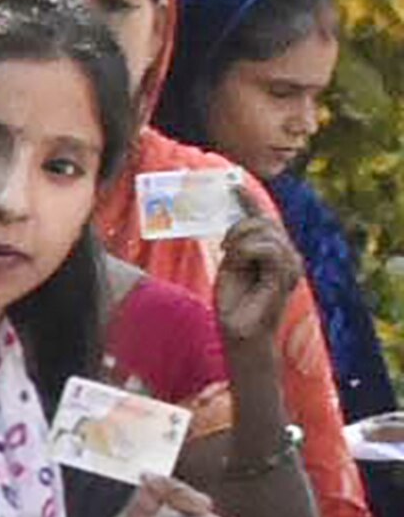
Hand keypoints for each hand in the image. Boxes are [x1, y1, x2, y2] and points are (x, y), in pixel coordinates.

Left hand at [211, 204, 300, 348]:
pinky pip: (266, 248)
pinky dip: (246, 252)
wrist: (239, 331)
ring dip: (240, 243)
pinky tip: (239, 263)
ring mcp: (291, 263)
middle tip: (226, 248)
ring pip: (264, 232)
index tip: (232, 185)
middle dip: (240, 227)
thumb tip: (236, 229)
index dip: (249, 200)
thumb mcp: (231, 266)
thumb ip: (238, 246)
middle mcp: (289, 254)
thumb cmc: (234, 302)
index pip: (265, 219)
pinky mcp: (286, 273)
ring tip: (233, 261)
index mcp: (276, 250)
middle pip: (264, 221)